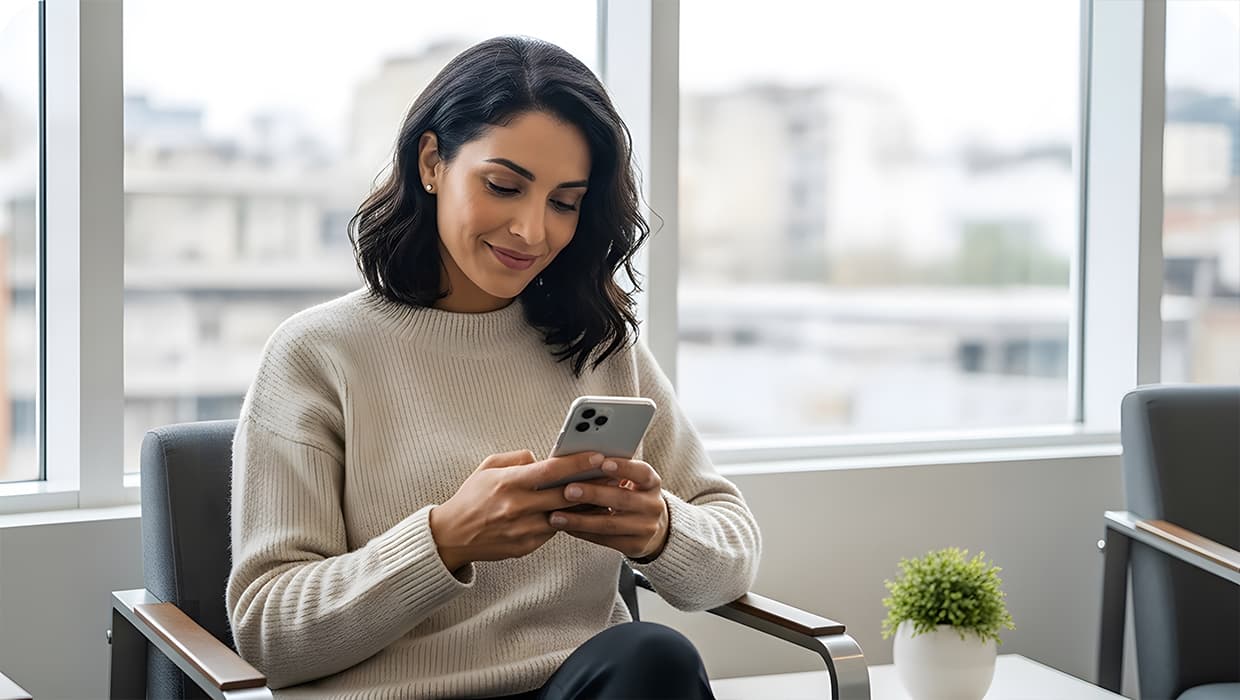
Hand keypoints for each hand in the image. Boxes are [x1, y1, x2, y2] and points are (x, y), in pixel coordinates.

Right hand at [429, 450, 606, 572]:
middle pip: (565, 496)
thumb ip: (517, 459)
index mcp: (509, 484)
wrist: (451, 536)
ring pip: (564, 517)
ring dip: (583, 506)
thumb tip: (541, 458)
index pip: (551, 471)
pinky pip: (552, 531)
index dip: (578, 463)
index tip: (598, 456)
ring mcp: (523, 530)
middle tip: (612, 475)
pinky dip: (564, 521)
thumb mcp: (488, 468)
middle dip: (591, 485)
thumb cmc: (471, 498)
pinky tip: (575, 513)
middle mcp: (518, 508)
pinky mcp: (526, 547)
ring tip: (601, 494)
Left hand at [547, 458, 669, 560]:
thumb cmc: (631, 495)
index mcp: (651, 483)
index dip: (623, 467)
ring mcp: (646, 528)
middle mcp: (653, 505)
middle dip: (593, 494)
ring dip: (580, 520)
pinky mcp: (635, 546)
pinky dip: (583, 533)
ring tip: (556, 516)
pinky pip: (605, 540)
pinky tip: (566, 527)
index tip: (602, 462)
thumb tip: (577, 463)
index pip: (641, 472)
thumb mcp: (631, 481)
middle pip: (622, 499)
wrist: (652, 527)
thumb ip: (611, 472)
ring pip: (610, 524)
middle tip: (568, 490)